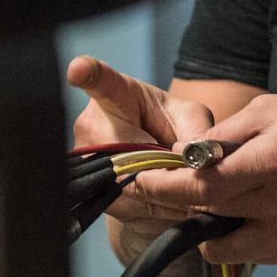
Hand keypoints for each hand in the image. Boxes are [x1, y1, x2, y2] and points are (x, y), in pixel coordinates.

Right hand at [66, 55, 215, 227]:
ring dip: (165, 190)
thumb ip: (198, 130)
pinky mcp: (92, 193)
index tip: (79, 69)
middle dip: (165, 167)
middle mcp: (91, 125)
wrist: (151, 164)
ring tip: (176, 178)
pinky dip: (158, 206)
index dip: (88, 74)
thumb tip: (193, 155)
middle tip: (183, 164)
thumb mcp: (190, 119)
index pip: (100, 81)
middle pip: (130, 154)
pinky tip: (165, 194)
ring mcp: (86, 161)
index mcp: (115, 95)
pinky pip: (132, 207)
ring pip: (133, 186)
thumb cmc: (169, 128)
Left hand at [109, 93, 276, 264]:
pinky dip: (233, 235)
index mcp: (271, 163)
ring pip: (219, 245)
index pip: (202, 184)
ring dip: (202, 225)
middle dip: (171, 204)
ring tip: (207, 200)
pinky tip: (241, 212)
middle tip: (152, 189)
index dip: (164, 186)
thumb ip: (225, 134)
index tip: (137, 180)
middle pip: (204, 215)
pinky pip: (246, 252)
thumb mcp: (272, 110)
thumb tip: (183, 154)